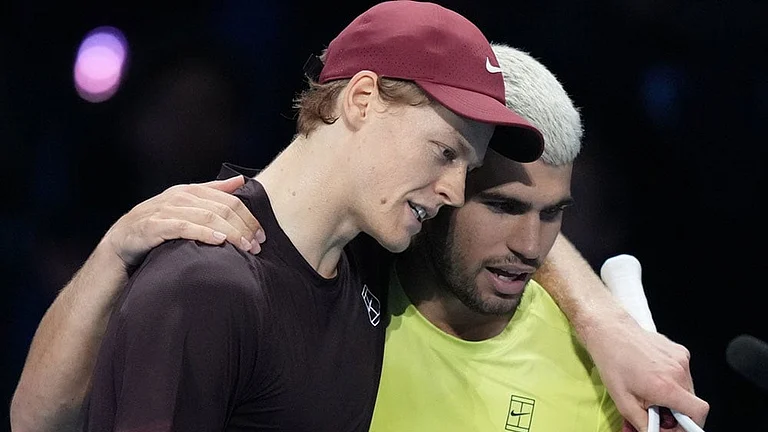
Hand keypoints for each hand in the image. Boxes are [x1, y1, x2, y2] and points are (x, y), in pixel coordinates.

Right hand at [102, 175, 265, 266]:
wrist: (120, 244)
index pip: (229, 200)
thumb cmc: (157, 225)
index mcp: (189, 191)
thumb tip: (240, 181)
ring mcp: (165, 210)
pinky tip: (219, 241)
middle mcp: (178, 197)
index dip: (248, 217)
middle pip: (222, 209)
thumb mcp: (186, 206)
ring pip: (207, 217)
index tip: (262, 235)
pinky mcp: (153, 226)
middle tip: (257, 245)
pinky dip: (203, 233)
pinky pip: (183, 227)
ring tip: (246, 246)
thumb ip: (213, 192)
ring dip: (231, 232)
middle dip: (244, 227)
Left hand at [588, 314, 708, 431]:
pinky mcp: (680, 350)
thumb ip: (643, 423)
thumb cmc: (613, 363)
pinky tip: (653, 375)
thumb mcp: (623, 401)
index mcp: (666, 386)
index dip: (691, 424)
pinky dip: (673, 380)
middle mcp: (678, 371)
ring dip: (674, 396)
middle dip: (677, 412)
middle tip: (657, 412)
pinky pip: (683, 373)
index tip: (676, 427)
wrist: (610, 332)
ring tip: (651, 391)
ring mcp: (681, 359)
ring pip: (687, 388)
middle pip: (691, 402)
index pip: (699, 412)